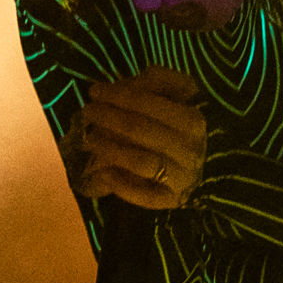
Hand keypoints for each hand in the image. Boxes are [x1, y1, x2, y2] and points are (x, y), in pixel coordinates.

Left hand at [62, 65, 205, 209]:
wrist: (194, 166)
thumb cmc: (178, 127)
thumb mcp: (174, 98)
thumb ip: (155, 83)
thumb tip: (123, 85)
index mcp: (192, 119)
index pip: (149, 103)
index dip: (118, 95)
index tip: (94, 90)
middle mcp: (191, 148)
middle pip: (141, 129)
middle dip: (109, 117)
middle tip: (87, 111)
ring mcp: (184, 176)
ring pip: (141, 161)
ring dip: (109, 148)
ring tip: (89, 139)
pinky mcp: (173, 199)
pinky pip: (144, 195)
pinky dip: (121, 185)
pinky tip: (102, 174)